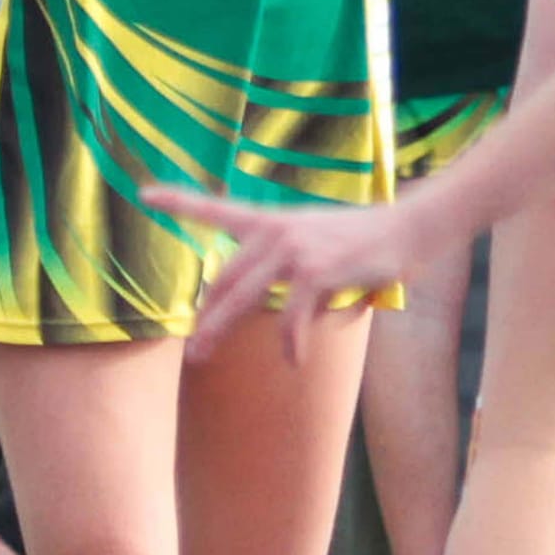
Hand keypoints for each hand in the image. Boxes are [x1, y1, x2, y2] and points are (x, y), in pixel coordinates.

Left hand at [140, 184, 414, 362]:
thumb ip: (286, 267)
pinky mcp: (316, 270)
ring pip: (242, 298)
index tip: (144, 193)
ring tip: (202, 355)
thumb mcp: (317, 243)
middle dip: (205, 316)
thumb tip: (271, 306)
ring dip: (218, 330)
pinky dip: (293, 343)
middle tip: (192, 348)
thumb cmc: (366, 242)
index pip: (218, 208)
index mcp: (274, 221)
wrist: (410, 229)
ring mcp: (294, 248)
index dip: (180, 201)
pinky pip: (292, 317)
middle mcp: (277, 230)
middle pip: (224, 278)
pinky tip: (294, 360)